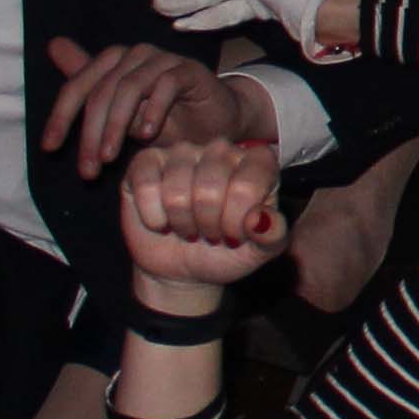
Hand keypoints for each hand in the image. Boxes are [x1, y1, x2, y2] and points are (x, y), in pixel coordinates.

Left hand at [41, 36, 247, 179]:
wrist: (214, 123)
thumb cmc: (165, 119)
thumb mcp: (121, 116)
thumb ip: (90, 90)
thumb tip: (52, 44)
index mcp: (113, 62)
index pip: (78, 86)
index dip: (60, 117)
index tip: (50, 148)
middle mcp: (135, 55)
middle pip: (102, 91)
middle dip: (90, 133)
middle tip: (89, 168)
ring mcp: (163, 59)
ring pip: (129, 87)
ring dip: (116, 126)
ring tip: (111, 157)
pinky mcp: (190, 69)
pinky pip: (166, 85)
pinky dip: (153, 111)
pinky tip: (147, 136)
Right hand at [116, 135, 291, 302]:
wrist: (186, 269)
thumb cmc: (228, 252)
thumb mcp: (260, 252)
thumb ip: (272, 236)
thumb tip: (260, 219)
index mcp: (258, 163)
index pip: (248, 185)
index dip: (236, 220)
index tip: (235, 234)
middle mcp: (222, 149)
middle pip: (210, 188)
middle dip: (208, 224)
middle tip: (210, 233)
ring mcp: (183, 152)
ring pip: (176, 190)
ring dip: (181, 222)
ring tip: (189, 228)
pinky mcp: (146, 162)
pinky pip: (146, 185)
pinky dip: (153, 216)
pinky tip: (162, 221)